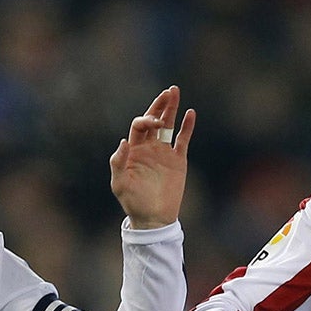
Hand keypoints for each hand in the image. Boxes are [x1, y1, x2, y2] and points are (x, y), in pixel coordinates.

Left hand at [110, 86, 195, 230]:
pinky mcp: (178, 160)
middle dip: (159, 105)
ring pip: (169, 125)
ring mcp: (164, 153)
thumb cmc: (133, 202)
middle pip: (154, 120)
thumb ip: (118, 162)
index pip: (139, 126)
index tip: (154, 124)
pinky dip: (187, 126)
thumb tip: (124, 141)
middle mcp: (149, 148)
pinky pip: (183, 140)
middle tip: (168, 91)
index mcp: (133, 150)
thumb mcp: (120, 184)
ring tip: (175, 91)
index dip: (146, 120)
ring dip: (172, 109)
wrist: (153, 218)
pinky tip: (191, 113)